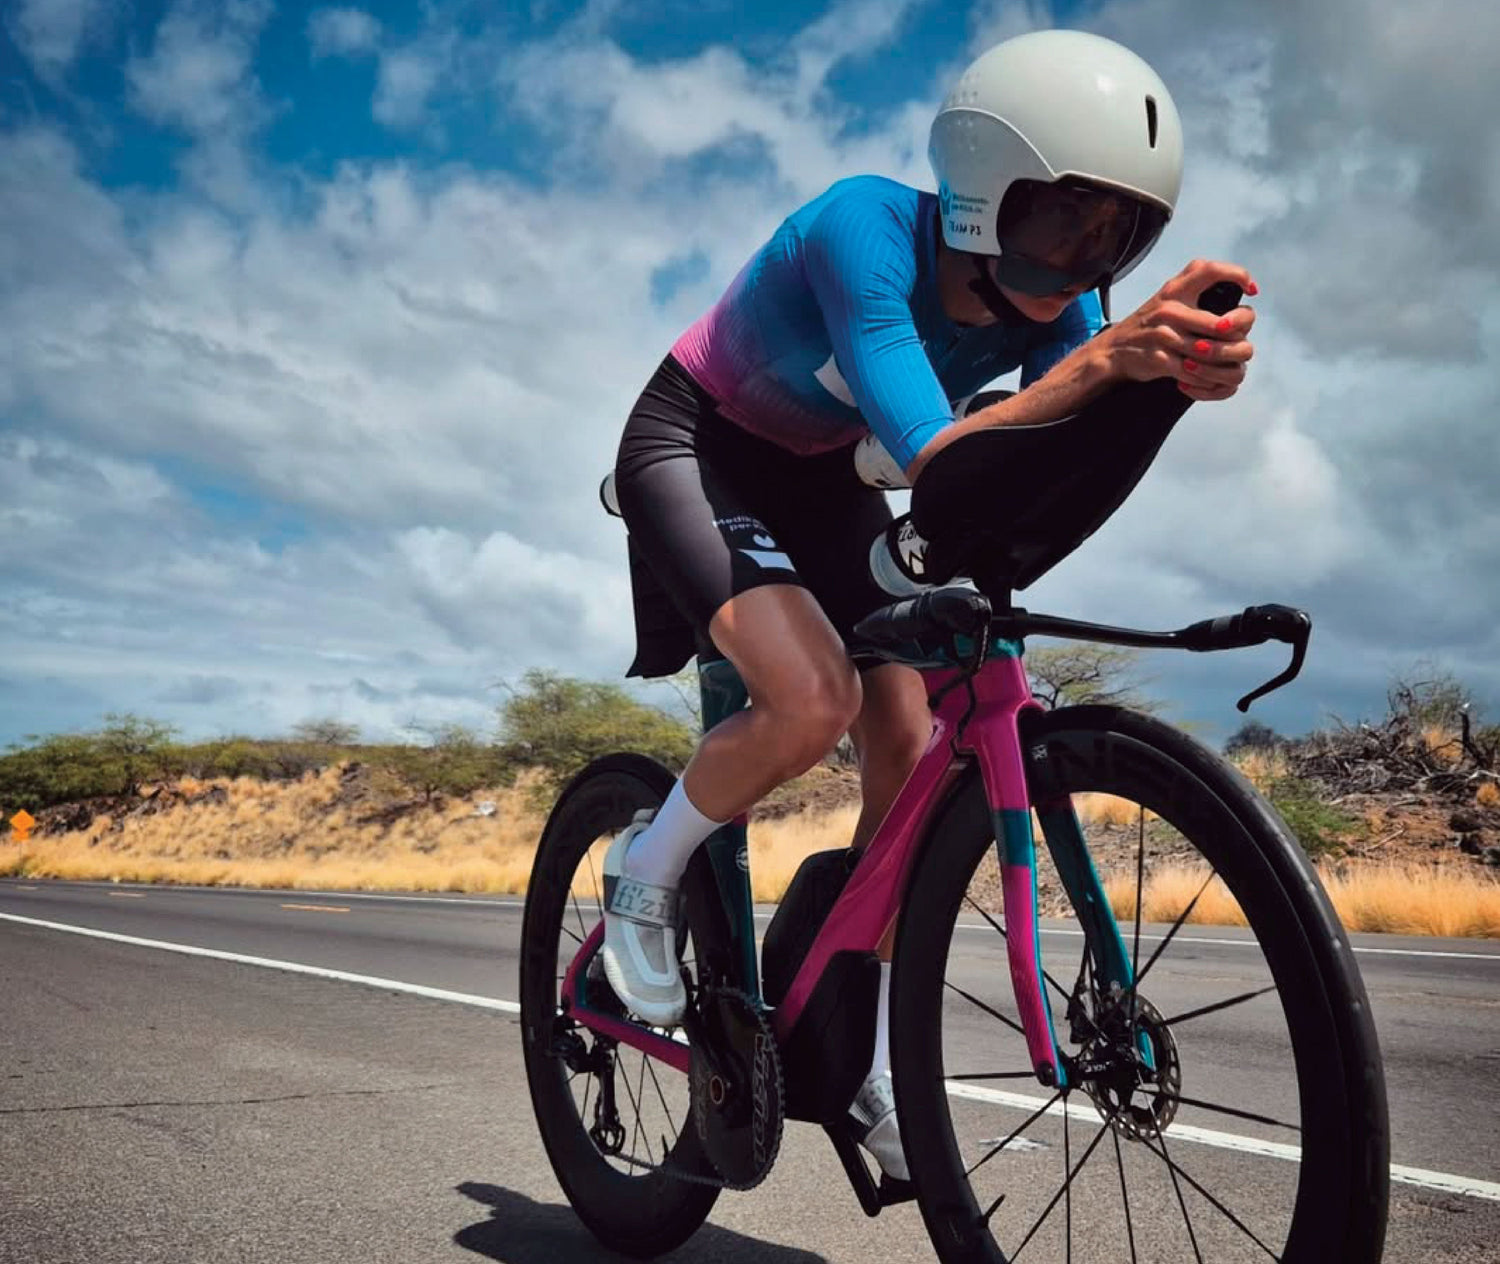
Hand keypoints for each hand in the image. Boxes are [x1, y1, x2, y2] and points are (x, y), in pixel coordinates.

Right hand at [1098, 259, 1257, 400]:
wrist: (1112, 350)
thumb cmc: (1149, 326)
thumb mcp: (1168, 298)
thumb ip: (1198, 291)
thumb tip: (1242, 308)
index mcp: (1176, 289)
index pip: (1212, 271)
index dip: (1238, 275)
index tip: (1251, 291)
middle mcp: (1171, 308)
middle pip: (1224, 325)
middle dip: (1236, 342)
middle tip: (1238, 347)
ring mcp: (1164, 334)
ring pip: (1212, 352)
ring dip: (1221, 366)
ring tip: (1224, 368)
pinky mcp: (1159, 358)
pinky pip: (1193, 371)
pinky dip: (1203, 380)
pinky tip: (1202, 378)